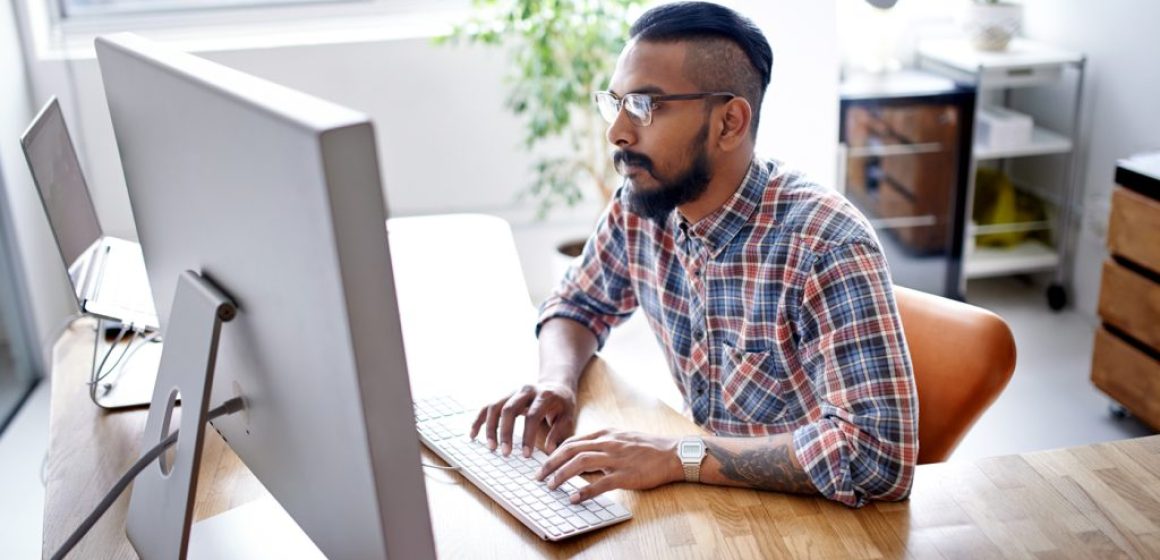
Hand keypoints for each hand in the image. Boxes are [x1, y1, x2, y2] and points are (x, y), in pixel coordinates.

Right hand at [469, 383, 576, 457]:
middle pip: (509, 410)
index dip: (527, 436)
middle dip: (505, 433)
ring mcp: (512, 392)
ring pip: (495, 407)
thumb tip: (550, 450)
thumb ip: (559, 432)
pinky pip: (487, 407)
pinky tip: (473, 435)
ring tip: (491, 447)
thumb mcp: (568, 416)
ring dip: (490, 428)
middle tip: (505, 454)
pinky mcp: (504, 396)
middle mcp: (526, 390)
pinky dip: (479, 420)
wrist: (556, 385)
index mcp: (543, 395)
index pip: (532, 416)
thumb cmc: (562, 405)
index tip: (525, 455)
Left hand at [535, 429, 682, 503]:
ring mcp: (616, 459)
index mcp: (605, 434)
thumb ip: (601, 444)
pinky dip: (584, 491)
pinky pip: (600, 483)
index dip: (554, 452)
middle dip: (550, 463)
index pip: (572, 441)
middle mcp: (607, 443)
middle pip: (570, 450)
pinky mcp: (626, 475)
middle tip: (538, 476)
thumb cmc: (647, 448)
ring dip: (561, 475)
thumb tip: (582, 455)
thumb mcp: (621, 438)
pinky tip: (574, 499)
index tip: (544, 463)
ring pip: (580, 463)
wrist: (672, 454)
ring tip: (551, 486)